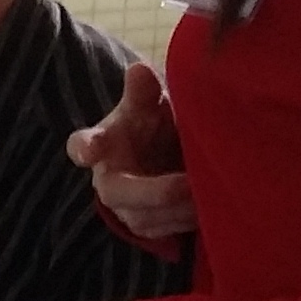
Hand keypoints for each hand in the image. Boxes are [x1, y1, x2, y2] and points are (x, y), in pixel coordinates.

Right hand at [68, 64, 194, 244]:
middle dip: (154, 193)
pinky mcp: (152, 228)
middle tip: (187, 183)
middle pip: (121, 194)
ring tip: (211, 190)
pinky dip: (192, 219)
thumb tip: (140, 70)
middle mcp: (109, 183)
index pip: (83, 145)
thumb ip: (142, 93)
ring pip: (151, 218)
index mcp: (101, 146)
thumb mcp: (145, 107)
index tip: (88, 150)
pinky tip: (218, 204)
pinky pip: (171, 230)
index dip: (85, 148)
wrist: (158, 159)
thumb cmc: (147, 127)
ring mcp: (129, 210)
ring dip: (181, 208)